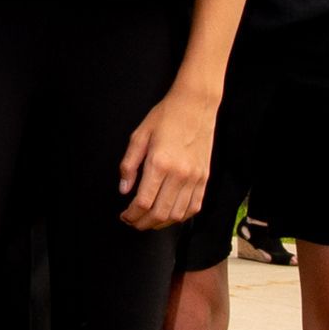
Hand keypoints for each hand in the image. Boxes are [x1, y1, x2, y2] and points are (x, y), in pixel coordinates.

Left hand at [118, 87, 217, 229]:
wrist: (195, 105)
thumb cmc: (166, 117)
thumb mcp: (139, 136)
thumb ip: (129, 164)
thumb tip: (124, 189)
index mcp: (159, 163)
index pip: (143, 202)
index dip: (131, 215)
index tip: (125, 216)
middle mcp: (179, 174)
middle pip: (159, 213)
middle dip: (143, 223)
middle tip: (133, 222)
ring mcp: (194, 178)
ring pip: (177, 215)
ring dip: (160, 224)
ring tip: (149, 221)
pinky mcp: (205, 178)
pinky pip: (194, 207)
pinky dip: (181, 217)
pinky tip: (170, 215)